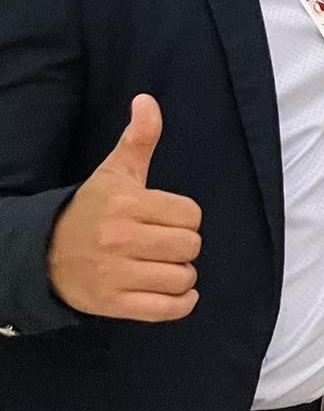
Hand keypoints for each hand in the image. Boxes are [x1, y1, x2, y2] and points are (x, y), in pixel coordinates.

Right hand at [46, 95, 202, 321]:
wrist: (45, 254)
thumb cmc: (92, 209)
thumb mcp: (115, 172)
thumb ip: (139, 138)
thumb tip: (147, 100)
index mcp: (126, 205)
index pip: (190, 214)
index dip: (185, 217)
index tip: (167, 218)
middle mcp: (120, 240)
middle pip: (189, 246)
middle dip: (184, 245)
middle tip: (165, 243)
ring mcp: (115, 276)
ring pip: (181, 278)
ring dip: (182, 274)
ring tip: (164, 266)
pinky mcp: (112, 305)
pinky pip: (165, 310)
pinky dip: (181, 304)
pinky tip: (178, 293)